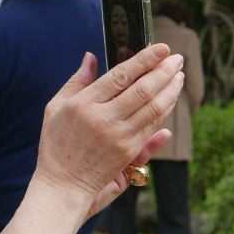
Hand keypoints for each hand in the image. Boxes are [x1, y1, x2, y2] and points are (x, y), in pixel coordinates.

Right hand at [33, 46, 184, 211]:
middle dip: (164, 71)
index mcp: (84, 104)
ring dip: (170, 89)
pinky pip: (152, 125)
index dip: (144, 59)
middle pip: (143, 90)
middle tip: (177, 58)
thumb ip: (76, 81)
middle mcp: (104, 120)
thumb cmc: (56, 144)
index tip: (161, 48)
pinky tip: (170, 97)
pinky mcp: (129, 152)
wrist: (63, 185)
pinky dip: (164, 109)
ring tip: (178, 75)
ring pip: (153, 108)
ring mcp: (119, 137)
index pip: (121, 75)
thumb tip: (91, 56)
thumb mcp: (55, 108)